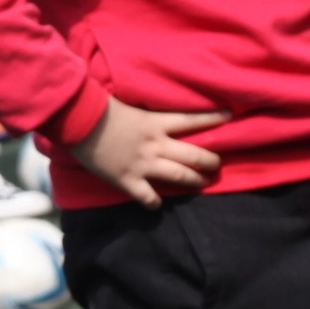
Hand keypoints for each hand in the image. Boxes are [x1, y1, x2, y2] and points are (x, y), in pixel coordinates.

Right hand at [74, 95, 230, 204]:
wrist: (79, 121)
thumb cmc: (99, 107)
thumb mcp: (129, 104)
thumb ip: (145, 111)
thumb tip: (152, 109)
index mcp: (155, 123)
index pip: (192, 120)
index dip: (213, 118)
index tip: (230, 116)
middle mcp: (155, 145)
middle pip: (193, 155)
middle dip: (210, 161)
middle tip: (218, 165)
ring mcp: (143, 165)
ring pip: (179, 176)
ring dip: (195, 181)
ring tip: (203, 184)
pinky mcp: (128, 180)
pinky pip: (148, 197)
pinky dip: (154, 202)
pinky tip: (157, 204)